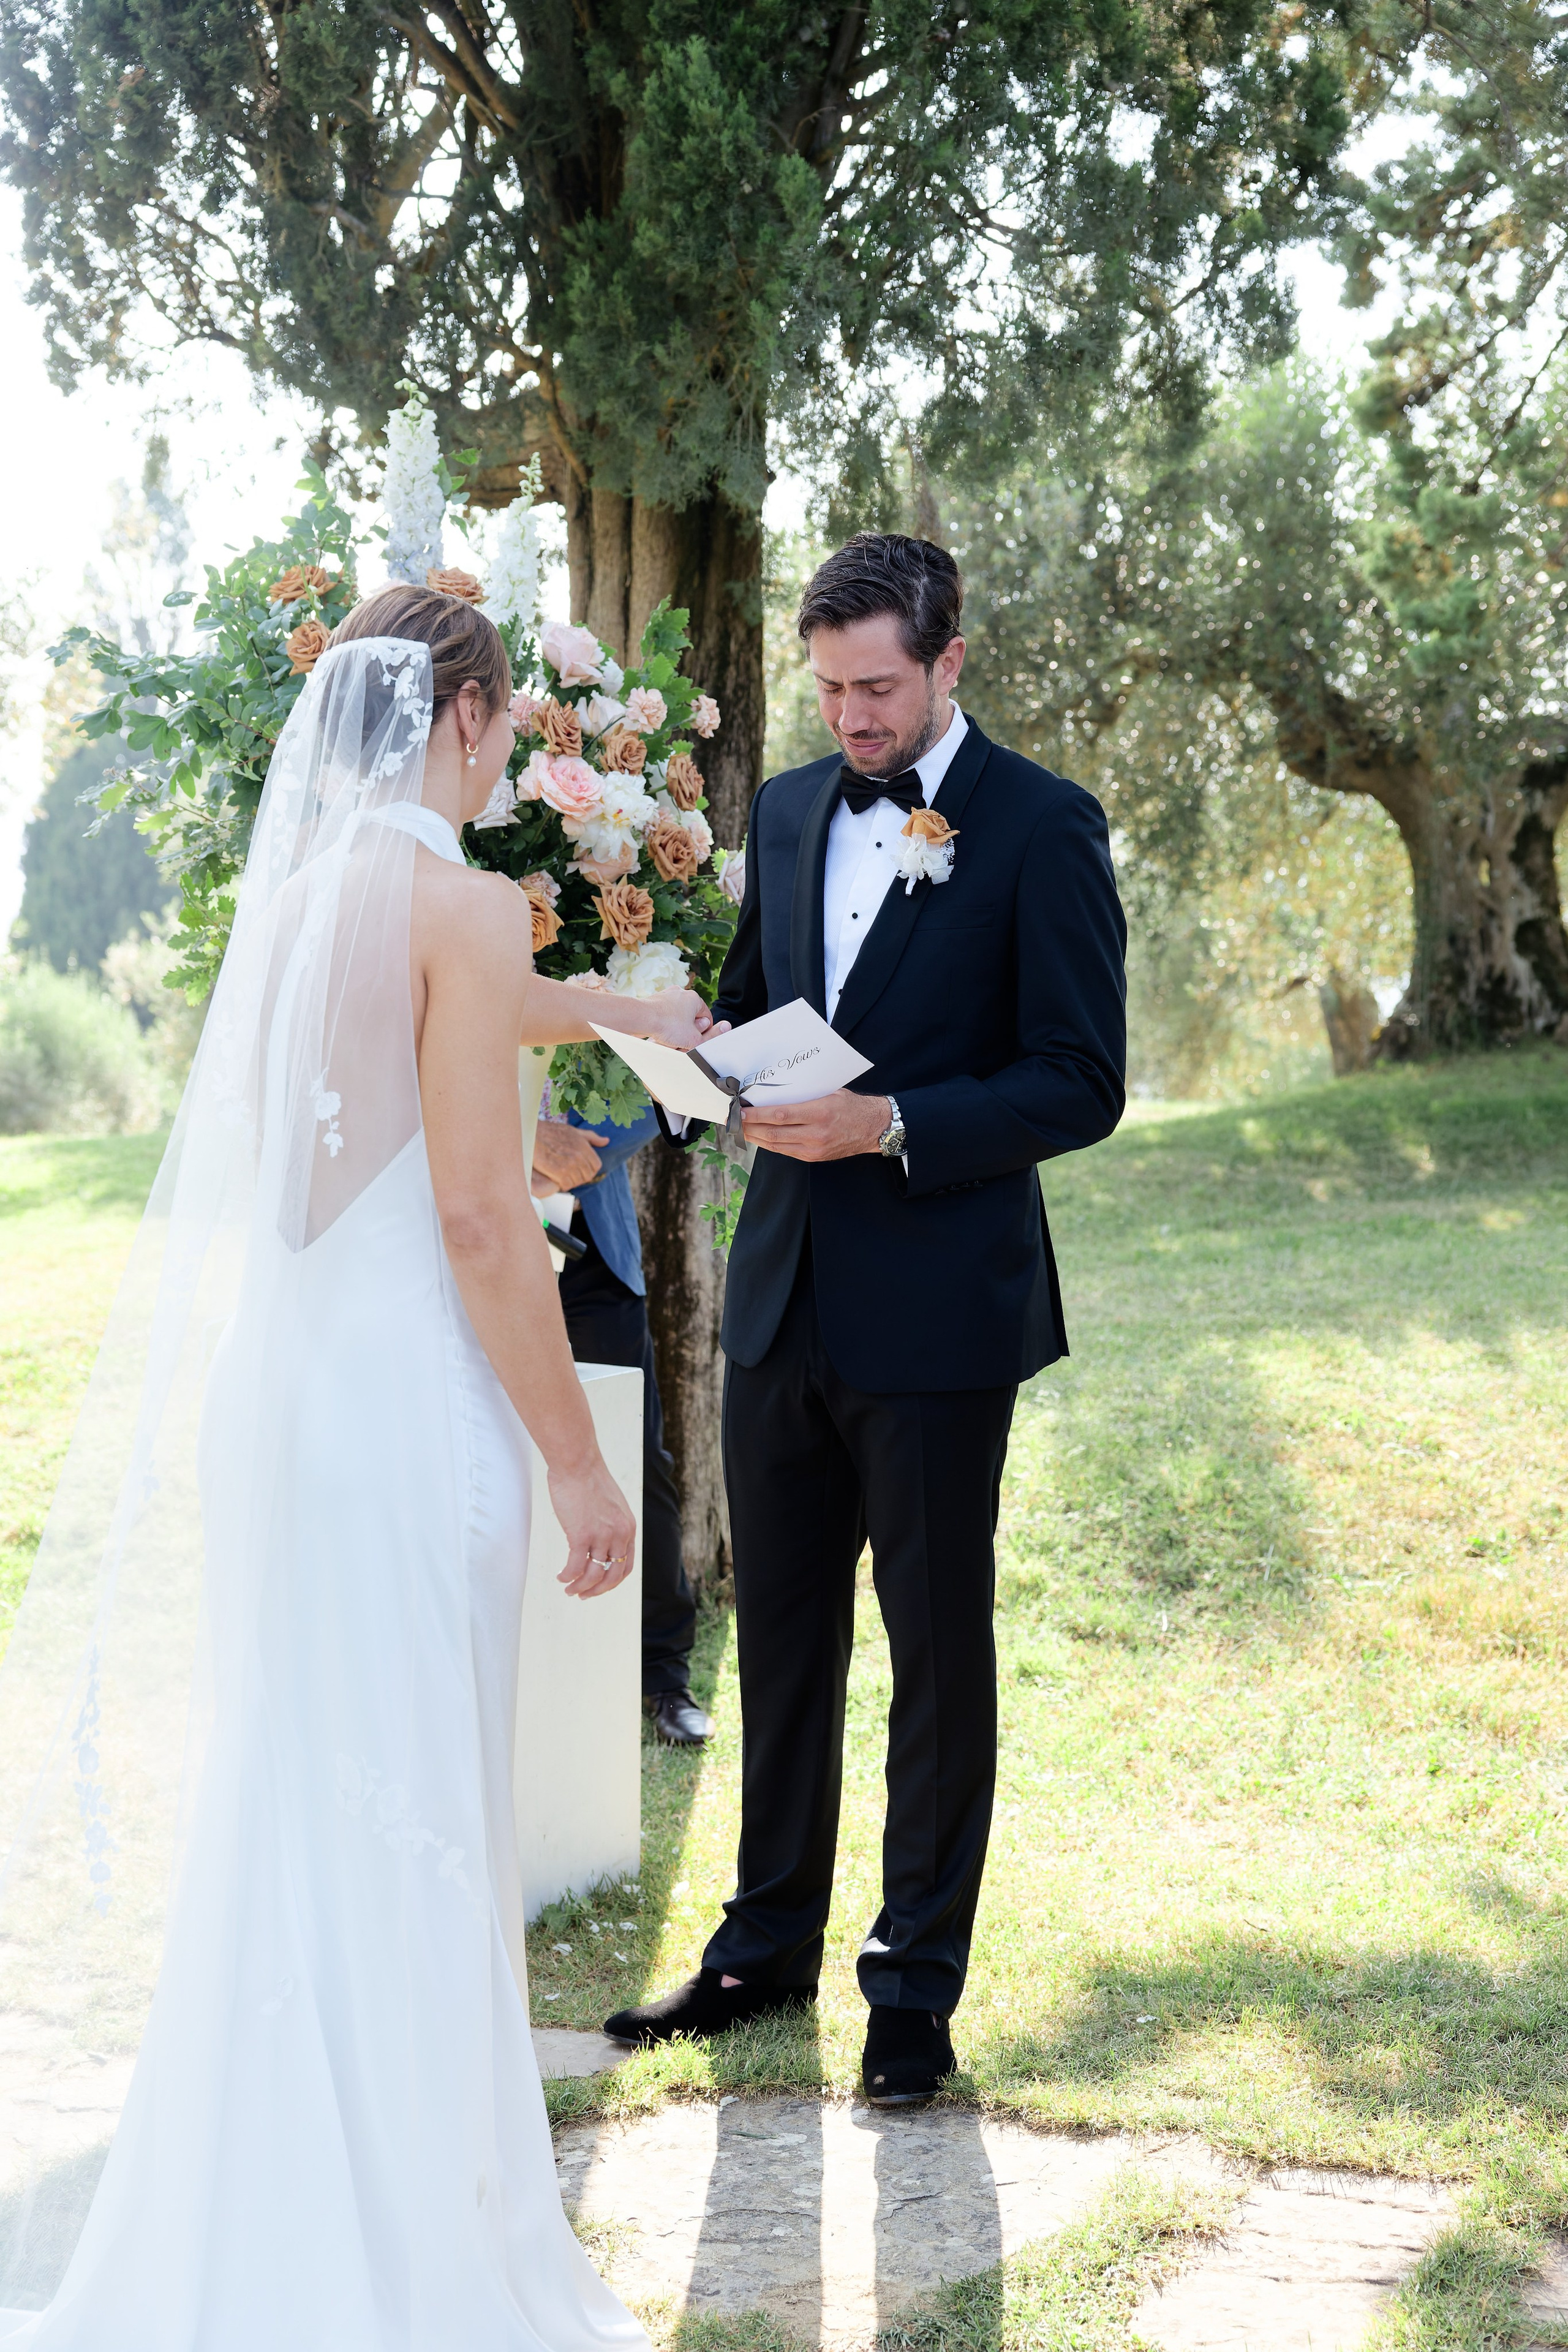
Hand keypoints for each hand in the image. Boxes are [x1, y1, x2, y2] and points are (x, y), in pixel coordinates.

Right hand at [532, 1118, 606, 1191]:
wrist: (530, 1135)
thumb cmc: (550, 1132)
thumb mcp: (572, 1130)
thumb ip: (590, 1137)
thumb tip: (606, 1141)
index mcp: (584, 1145)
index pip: (596, 1165)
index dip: (589, 1169)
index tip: (580, 1169)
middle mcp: (579, 1156)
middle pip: (588, 1176)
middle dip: (580, 1176)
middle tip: (570, 1174)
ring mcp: (570, 1165)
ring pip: (577, 1181)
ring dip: (570, 1181)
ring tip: (562, 1176)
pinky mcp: (559, 1172)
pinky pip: (566, 1185)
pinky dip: (562, 1185)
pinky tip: (556, 1179)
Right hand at [549, 1455, 636, 1598]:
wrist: (577, 1463)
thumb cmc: (589, 1480)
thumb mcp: (612, 1505)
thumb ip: (611, 1525)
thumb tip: (599, 1541)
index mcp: (628, 1528)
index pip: (626, 1566)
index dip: (612, 1582)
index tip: (599, 1586)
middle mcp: (619, 1534)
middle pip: (612, 1576)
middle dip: (597, 1590)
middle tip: (582, 1595)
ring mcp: (601, 1535)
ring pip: (592, 1574)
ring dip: (579, 1587)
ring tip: (568, 1589)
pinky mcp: (581, 1534)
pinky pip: (575, 1566)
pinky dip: (567, 1576)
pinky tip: (560, 1577)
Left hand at [636, 989, 715, 1051]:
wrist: (641, 1018)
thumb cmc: (666, 1025)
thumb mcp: (693, 1038)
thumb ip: (709, 1037)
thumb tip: (724, 1029)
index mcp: (694, 998)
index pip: (707, 1016)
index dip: (705, 1031)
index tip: (699, 1040)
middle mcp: (680, 993)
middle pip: (691, 1016)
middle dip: (689, 1029)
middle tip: (684, 1040)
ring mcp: (666, 996)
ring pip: (677, 1016)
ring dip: (676, 1028)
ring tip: (671, 1038)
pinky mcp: (654, 1001)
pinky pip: (664, 1015)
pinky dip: (665, 1024)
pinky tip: (661, 1033)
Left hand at [742, 1091, 890, 1162]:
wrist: (874, 1128)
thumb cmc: (851, 1105)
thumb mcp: (829, 1092)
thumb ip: (803, 1094)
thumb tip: (774, 1093)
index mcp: (819, 1112)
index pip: (779, 1115)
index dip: (755, 1115)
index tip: (739, 1110)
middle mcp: (815, 1134)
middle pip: (772, 1133)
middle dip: (748, 1127)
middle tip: (732, 1120)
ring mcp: (814, 1149)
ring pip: (775, 1144)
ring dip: (755, 1137)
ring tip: (740, 1128)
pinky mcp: (814, 1157)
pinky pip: (785, 1151)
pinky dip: (769, 1144)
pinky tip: (759, 1137)